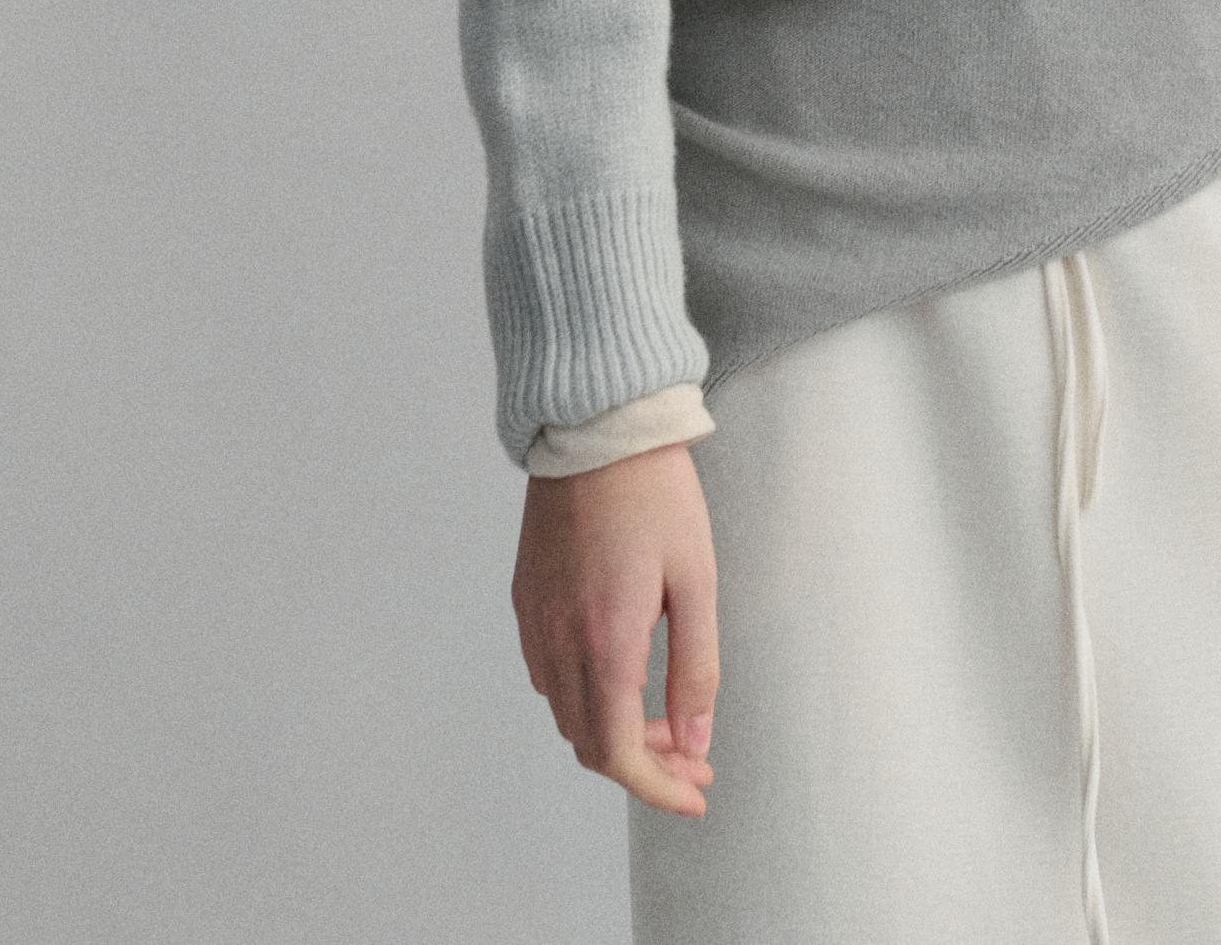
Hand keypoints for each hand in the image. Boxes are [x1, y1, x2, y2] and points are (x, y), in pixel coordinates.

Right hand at [513, 439, 719, 816]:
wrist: (596, 427)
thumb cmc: (655, 493)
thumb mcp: (695, 579)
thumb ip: (695, 667)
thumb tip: (694, 738)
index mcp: (604, 641)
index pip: (619, 752)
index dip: (658, 787)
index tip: (695, 793)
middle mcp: (557, 641)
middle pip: (589, 743)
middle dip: (644, 765)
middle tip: (693, 758)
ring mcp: (534, 619)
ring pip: (566, 713)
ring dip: (613, 732)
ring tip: (665, 720)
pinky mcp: (525, 597)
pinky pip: (547, 674)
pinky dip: (584, 697)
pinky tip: (621, 676)